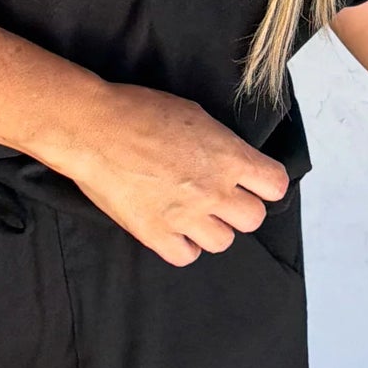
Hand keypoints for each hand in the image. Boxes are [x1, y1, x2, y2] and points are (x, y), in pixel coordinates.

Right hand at [56, 83, 288, 267]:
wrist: (92, 129)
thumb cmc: (137, 112)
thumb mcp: (194, 116)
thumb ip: (220, 145)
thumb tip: (230, 162)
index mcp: (227, 156)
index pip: (274, 185)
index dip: (264, 184)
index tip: (253, 182)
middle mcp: (213, 189)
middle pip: (253, 219)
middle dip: (239, 208)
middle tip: (218, 197)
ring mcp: (185, 215)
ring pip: (222, 242)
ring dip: (211, 228)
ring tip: (190, 212)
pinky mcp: (156, 234)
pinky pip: (186, 256)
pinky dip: (181, 245)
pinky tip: (171, 227)